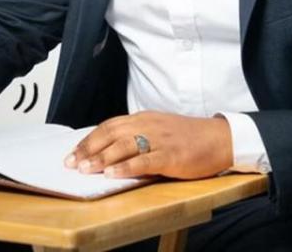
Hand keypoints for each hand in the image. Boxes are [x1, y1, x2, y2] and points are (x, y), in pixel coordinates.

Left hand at [64, 111, 232, 179]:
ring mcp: (160, 140)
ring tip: (85, 169)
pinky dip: (125, 167)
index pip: (109, 125)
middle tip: (71, 163)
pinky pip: (144, 160)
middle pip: (111, 133)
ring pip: (124, 145)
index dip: (89, 139)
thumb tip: (110, 148)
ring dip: (101, 157)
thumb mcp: (160, 129)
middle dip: (88, 148)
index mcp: (145, 118)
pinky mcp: (171, 155)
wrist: (220, 138)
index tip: (73, 152)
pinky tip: (112, 174)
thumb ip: (138, 135)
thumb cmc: (189, 137)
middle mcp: (149, 125)